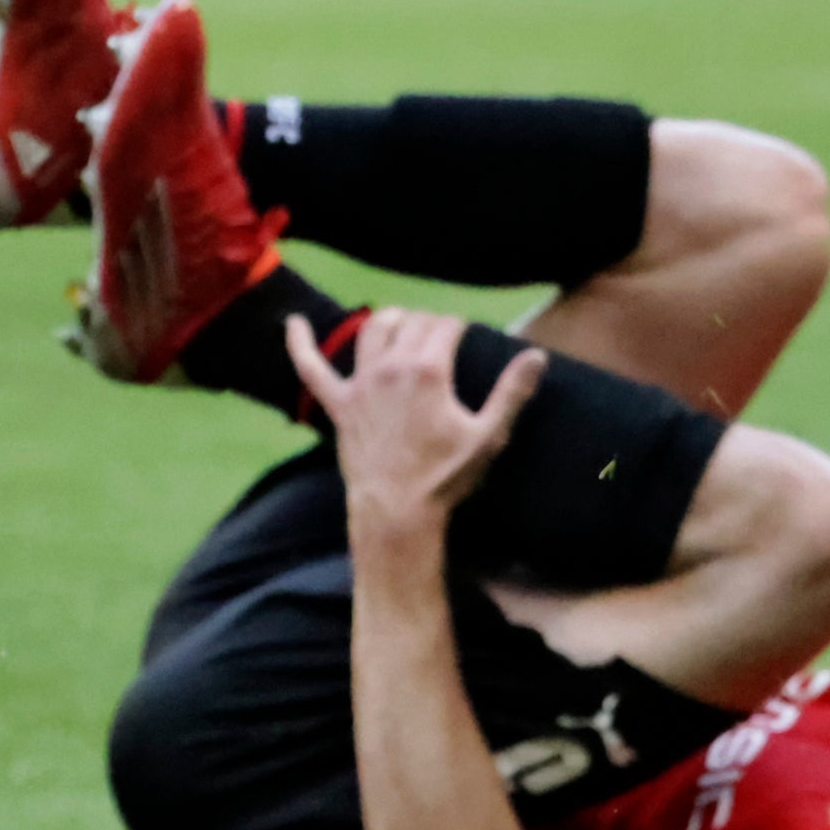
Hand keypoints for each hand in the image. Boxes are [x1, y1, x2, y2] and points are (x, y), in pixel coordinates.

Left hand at [294, 306, 542, 533]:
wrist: (396, 511)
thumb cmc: (445, 475)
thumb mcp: (488, 435)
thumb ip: (512, 392)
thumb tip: (536, 354)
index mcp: (430, 370)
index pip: (446, 326)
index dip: (460, 325)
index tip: (468, 334)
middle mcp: (392, 366)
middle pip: (412, 323)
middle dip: (431, 321)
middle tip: (443, 336)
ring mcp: (361, 383)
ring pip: (372, 330)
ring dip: (390, 319)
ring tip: (402, 322)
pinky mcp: (339, 403)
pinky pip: (311, 368)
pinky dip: (300, 343)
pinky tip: (294, 323)